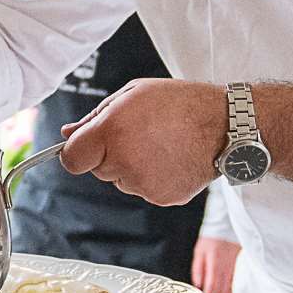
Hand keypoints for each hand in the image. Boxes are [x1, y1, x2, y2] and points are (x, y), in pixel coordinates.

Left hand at [60, 79, 225, 205]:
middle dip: (110, 154)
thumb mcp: (131, 95)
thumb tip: (69, 133)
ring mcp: (143, 184)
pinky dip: (151, 178)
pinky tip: (169, 158)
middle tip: (138, 134)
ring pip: (120, 180)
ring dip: (131, 166)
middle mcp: (125, 161)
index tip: (83, 147)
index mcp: (112, 132)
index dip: (75, 152)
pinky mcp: (161, 197)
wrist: (223, 124)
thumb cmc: (178, 104)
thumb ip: (95, 117)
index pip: (71, 159)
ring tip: (159, 144)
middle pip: (97, 169)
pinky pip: (142, 190)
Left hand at [191, 237, 240, 292]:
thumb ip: (198, 269)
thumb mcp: (199, 252)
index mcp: (215, 263)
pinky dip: (229, 292)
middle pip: (222, 290)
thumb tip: (198, 284)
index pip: (212, 285)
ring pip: (230, 288)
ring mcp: (234, 268)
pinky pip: (235, 284)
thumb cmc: (212, 239)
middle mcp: (226, 267)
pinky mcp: (238, 268)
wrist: (227, 228)